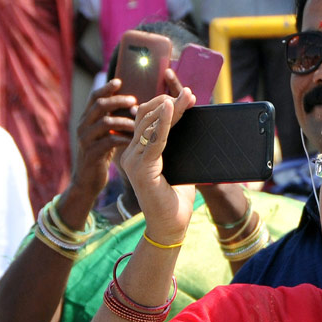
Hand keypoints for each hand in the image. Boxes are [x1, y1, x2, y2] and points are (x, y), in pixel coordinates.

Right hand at [70, 80, 138, 203]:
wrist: (86, 181)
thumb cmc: (99, 156)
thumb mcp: (102, 135)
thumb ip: (109, 121)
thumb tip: (127, 105)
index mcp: (86, 120)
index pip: (93, 97)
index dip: (106, 88)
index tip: (120, 81)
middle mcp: (82, 127)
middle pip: (99, 106)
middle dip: (117, 101)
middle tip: (134, 100)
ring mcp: (85, 140)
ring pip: (104, 123)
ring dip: (123, 121)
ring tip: (137, 123)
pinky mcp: (91, 154)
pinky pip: (108, 142)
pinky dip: (122, 139)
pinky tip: (133, 140)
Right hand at [120, 72, 197, 243]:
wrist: (171, 227)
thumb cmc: (175, 199)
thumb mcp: (178, 165)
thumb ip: (177, 146)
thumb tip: (191, 124)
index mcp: (137, 151)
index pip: (146, 119)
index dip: (163, 104)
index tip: (184, 95)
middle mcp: (130, 153)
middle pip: (146, 117)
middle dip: (168, 102)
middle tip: (189, 94)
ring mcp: (133, 161)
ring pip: (149, 124)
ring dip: (170, 108)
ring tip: (186, 97)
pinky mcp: (141, 169)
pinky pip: (154, 140)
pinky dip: (163, 123)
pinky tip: (170, 108)